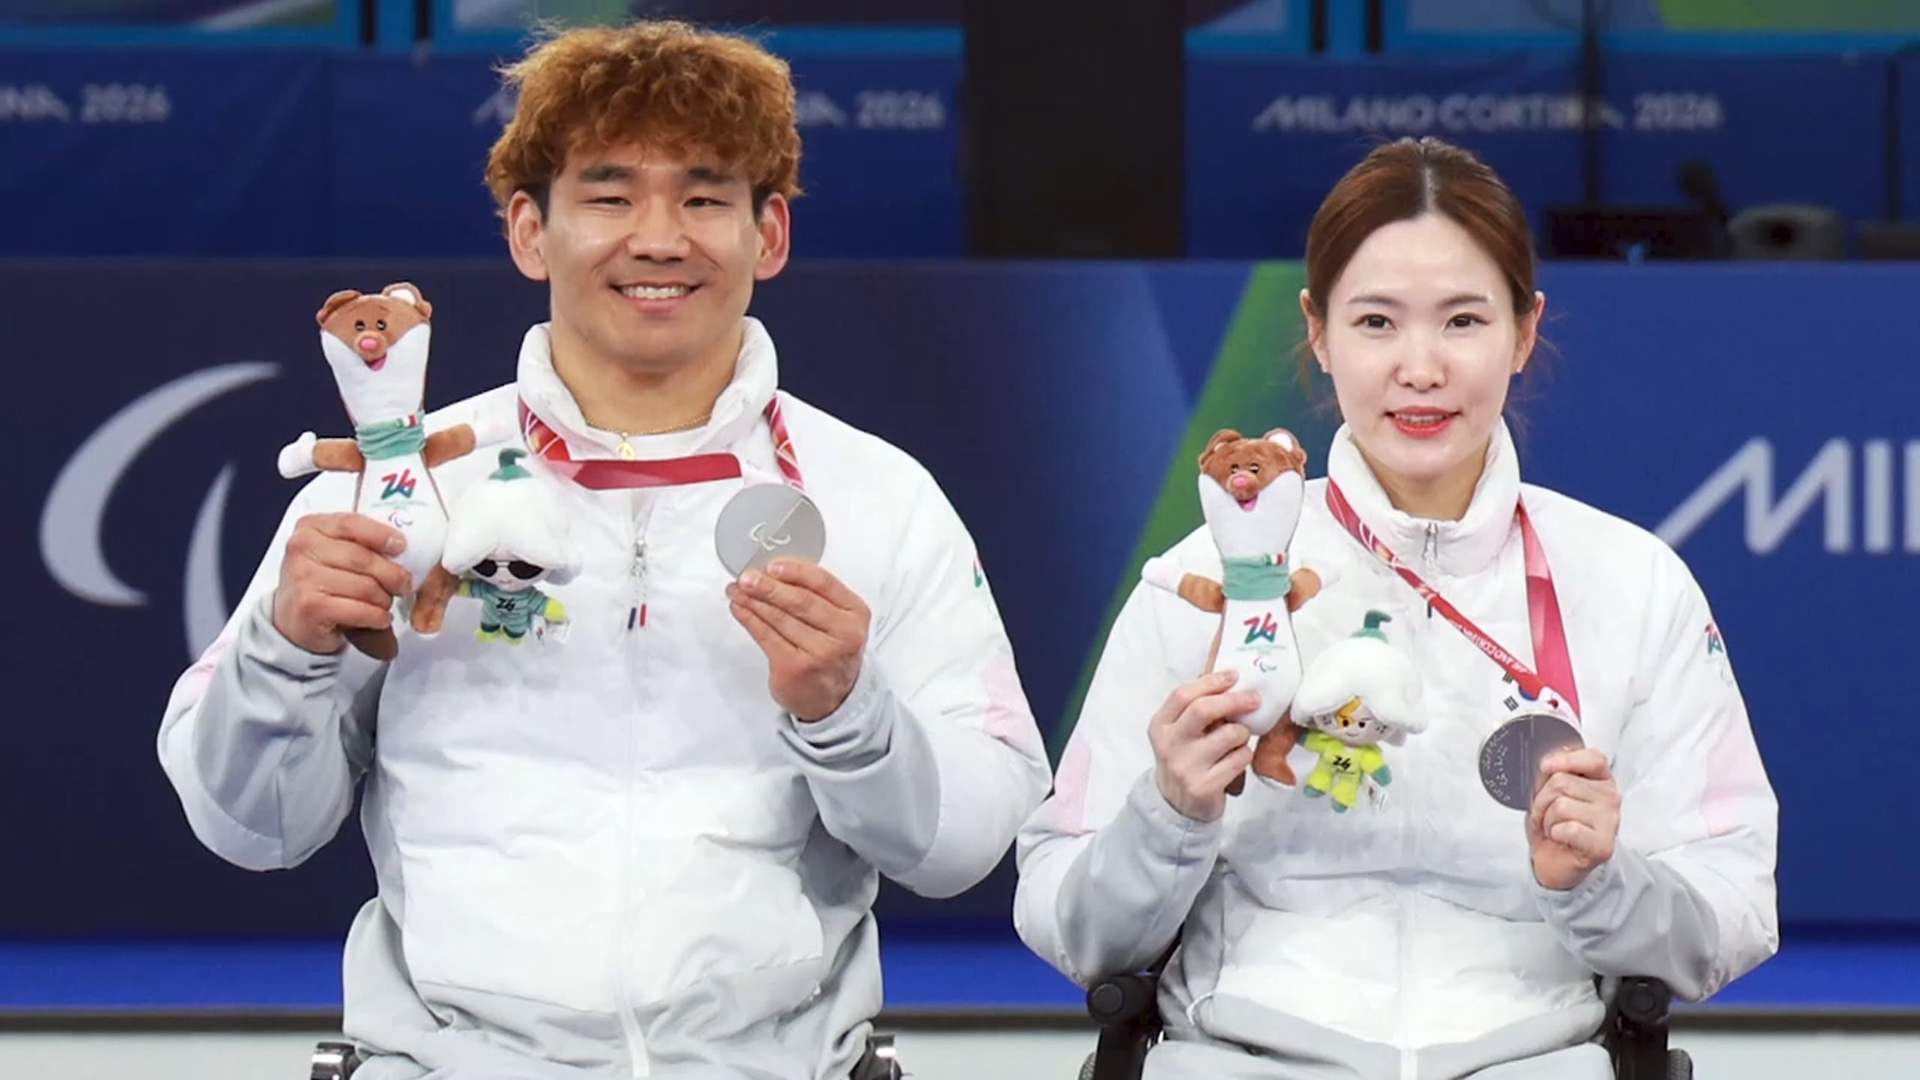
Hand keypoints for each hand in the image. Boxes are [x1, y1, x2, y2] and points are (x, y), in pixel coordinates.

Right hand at [270, 513, 411, 654]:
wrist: (292, 619)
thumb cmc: (319, 583)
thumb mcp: (332, 552)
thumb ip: (358, 542)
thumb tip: (399, 545)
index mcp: (309, 528)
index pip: (351, 524)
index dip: (381, 535)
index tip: (401, 546)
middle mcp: (302, 550)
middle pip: (362, 558)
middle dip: (391, 574)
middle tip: (404, 584)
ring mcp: (304, 578)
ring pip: (365, 586)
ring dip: (384, 598)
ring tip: (385, 603)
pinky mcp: (311, 607)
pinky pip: (360, 610)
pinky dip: (377, 616)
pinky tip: (380, 618)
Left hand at [727, 559, 870, 721]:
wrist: (834, 698)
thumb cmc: (832, 651)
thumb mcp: (839, 620)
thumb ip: (817, 595)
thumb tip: (774, 571)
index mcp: (855, 613)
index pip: (824, 583)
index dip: (795, 571)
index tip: (772, 564)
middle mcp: (842, 634)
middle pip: (800, 601)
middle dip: (768, 586)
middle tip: (747, 576)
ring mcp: (819, 653)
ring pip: (779, 618)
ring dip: (753, 600)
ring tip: (738, 590)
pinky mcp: (794, 668)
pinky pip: (766, 636)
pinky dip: (749, 619)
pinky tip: (741, 609)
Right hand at [1149, 670, 1258, 822]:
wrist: (1176, 805)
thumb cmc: (1184, 759)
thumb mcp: (1178, 732)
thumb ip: (1195, 708)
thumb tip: (1226, 678)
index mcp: (1160, 726)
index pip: (1182, 694)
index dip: (1211, 682)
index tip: (1233, 676)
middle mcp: (1169, 745)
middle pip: (1203, 710)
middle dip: (1234, 700)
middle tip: (1254, 699)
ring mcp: (1185, 767)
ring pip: (1229, 735)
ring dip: (1242, 733)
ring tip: (1239, 738)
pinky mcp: (1204, 786)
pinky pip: (1239, 759)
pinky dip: (1245, 754)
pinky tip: (1237, 758)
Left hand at [1527, 748, 1622, 890]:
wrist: (1552, 862)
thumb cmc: (1553, 825)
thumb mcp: (1548, 792)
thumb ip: (1552, 774)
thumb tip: (1548, 763)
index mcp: (1601, 780)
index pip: (1593, 759)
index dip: (1567, 760)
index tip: (1546, 767)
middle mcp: (1610, 798)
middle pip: (1563, 782)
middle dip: (1542, 799)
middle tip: (1545, 814)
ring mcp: (1610, 822)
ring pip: (1561, 805)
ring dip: (1546, 819)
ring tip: (1553, 827)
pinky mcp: (1603, 845)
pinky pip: (1568, 828)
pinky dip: (1555, 833)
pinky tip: (1560, 839)